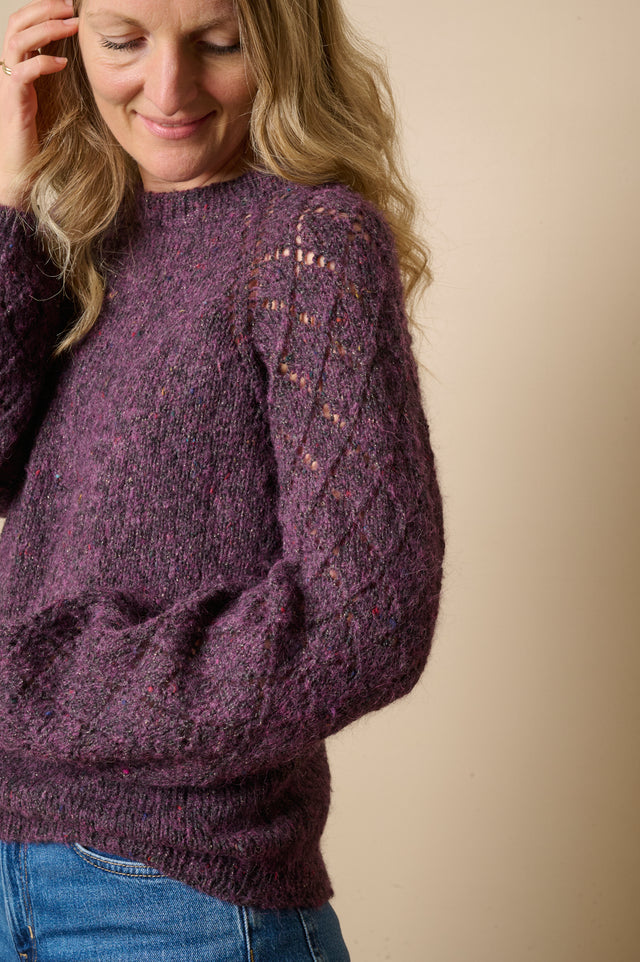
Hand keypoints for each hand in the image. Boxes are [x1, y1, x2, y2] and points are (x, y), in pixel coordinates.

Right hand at [0, 0, 78, 207]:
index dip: (42, 8)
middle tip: (70, 5)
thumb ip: (65, 81)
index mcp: (20, 67)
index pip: (23, 23)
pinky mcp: (13, 103)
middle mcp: (10, 71)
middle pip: (17, 23)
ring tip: (70, 25)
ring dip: (45, 28)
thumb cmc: (41, 141)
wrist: (22, 173)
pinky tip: (63, 64)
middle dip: (43, 8)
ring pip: (17, 40)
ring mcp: (9, 86)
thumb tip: (93, 66)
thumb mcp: (57, 103)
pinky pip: (22, 72)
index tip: (69, 4)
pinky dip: (43, 63)